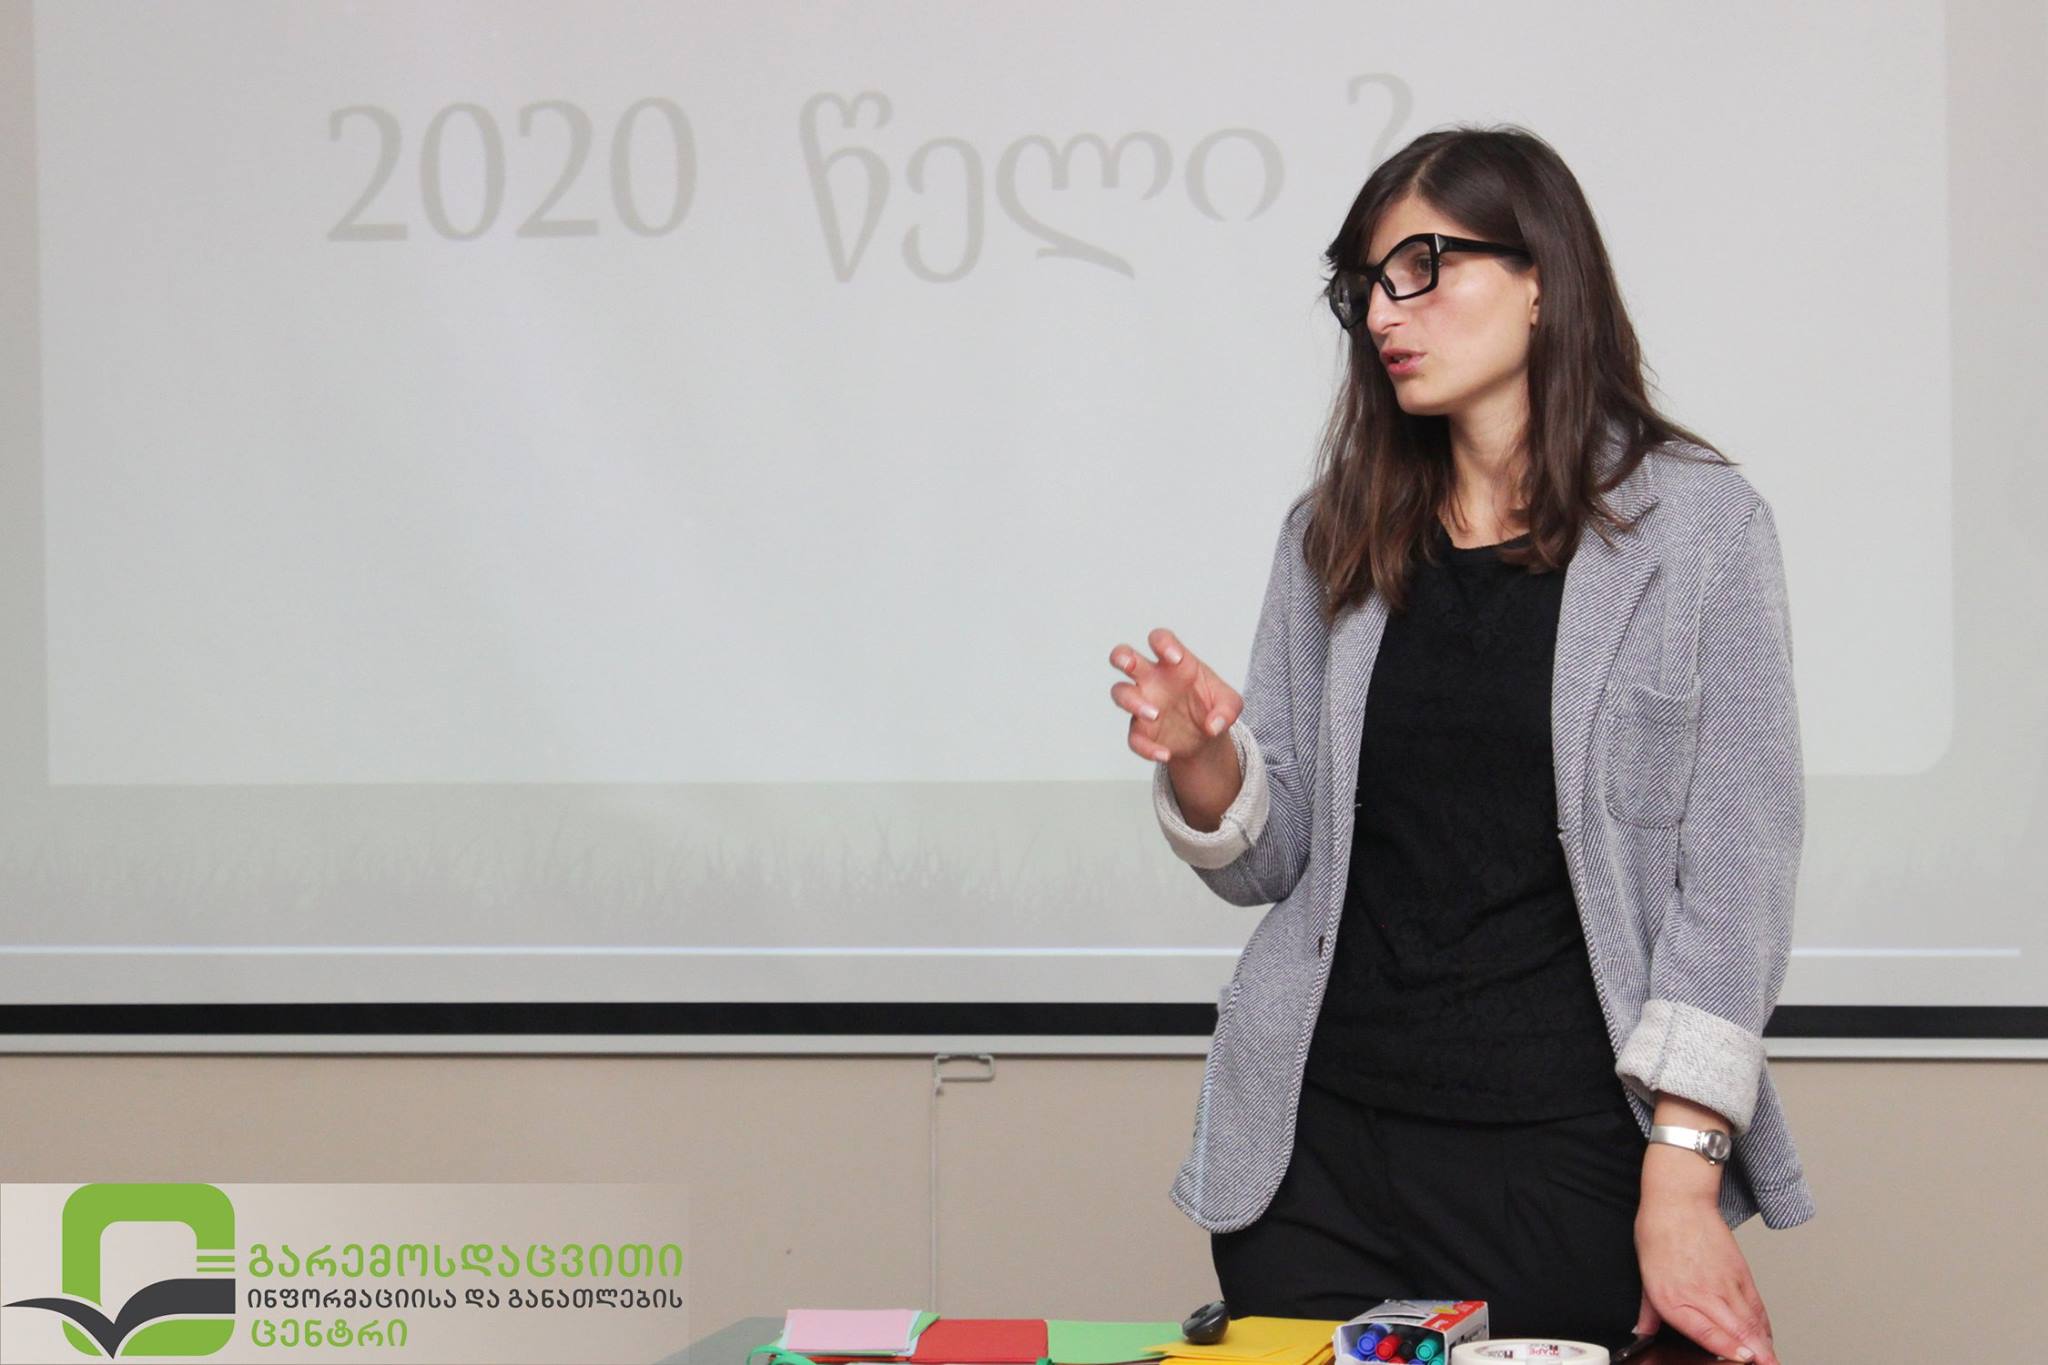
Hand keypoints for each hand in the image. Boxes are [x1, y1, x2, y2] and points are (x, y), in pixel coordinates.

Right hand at [1106, 627, 1241, 762]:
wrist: (1205, 738)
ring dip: (1132, 701)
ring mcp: (1142, 702)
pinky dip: (1146, 747)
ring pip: (1120, 692)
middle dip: (1122, 656)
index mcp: (1173, 663)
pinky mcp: (1141, 730)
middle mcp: (1152, 679)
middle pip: (1124, 656)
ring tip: (1155, 715)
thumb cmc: (1211, 706)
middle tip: (1129, 664)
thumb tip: (1215, 725)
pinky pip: (1134, 737)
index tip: (1175, 658)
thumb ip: (1227, 710)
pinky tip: (1164, 753)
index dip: (1163, 643)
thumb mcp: (1230, 704)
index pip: (1160, 639)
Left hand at [1634, 1197, 1777, 1363]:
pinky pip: (1757, 1305)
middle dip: (1757, 1355)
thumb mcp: (1645, 1277)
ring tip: (1771, 1361)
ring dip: (1764, 1345)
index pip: (1706, 1331)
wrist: (1679, 1201)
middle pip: (1738, 1330)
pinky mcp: (1741, 1273)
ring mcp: (1725, 1283)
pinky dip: (1764, 1325)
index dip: (1729, 1348)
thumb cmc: (1659, 1234)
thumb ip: (1647, 1312)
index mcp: (1673, 1298)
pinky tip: (1767, 1339)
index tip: (1745, 1359)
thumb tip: (1642, 1333)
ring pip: (1751, 1321)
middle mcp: (1702, 1293)